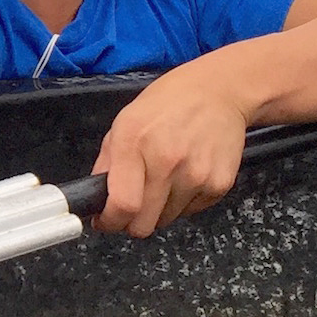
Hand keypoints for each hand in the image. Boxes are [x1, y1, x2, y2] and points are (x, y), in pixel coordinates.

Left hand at [90, 62, 250, 237]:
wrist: (218, 92)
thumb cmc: (166, 105)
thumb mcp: (124, 123)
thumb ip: (107, 164)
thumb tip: (96, 200)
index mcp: (134, 143)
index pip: (123, 205)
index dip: (110, 222)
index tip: (106, 221)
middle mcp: (167, 161)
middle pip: (144, 224)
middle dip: (132, 221)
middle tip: (132, 204)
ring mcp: (197, 175)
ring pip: (167, 221)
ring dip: (159, 209)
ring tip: (163, 179)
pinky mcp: (220, 184)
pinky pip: (191, 212)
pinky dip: (183, 202)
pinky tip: (184, 175)